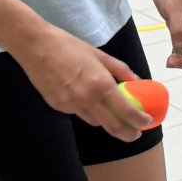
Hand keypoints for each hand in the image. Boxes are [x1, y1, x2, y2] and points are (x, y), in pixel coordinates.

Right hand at [14, 24, 147, 140]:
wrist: (35, 46)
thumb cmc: (68, 46)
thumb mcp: (99, 54)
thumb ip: (120, 69)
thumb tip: (135, 79)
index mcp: (100, 84)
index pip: (126, 111)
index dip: (139, 120)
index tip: (146, 121)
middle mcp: (87, 99)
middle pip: (113, 127)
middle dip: (128, 134)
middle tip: (135, 134)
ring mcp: (71, 105)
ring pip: (95, 121)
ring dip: (106, 121)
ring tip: (111, 114)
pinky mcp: (58, 106)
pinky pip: (78, 113)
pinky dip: (86, 110)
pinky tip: (84, 98)